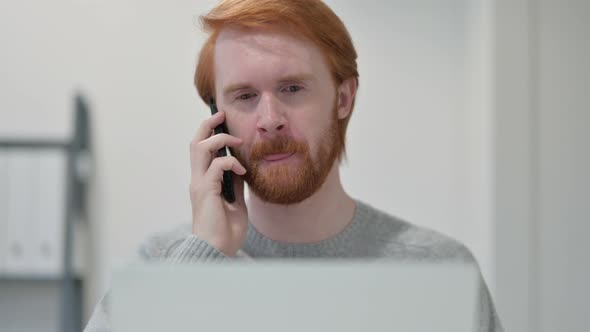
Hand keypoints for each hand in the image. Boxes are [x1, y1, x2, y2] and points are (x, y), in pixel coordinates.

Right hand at [189, 110, 247, 255]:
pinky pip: (216, 166)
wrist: (217, 252)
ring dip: (219, 139)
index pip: (201, 151)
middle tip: (221, 115)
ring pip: (199, 147)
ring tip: (236, 141)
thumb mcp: (236, 203)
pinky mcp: (205, 191)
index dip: (209, 133)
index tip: (222, 122)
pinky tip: (242, 171)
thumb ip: (235, 186)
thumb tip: (242, 170)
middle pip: (194, 142)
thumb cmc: (225, 232)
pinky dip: (230, 163)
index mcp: (203, 182)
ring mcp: (199, 184)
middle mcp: (197, 180)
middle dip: (207, 124)